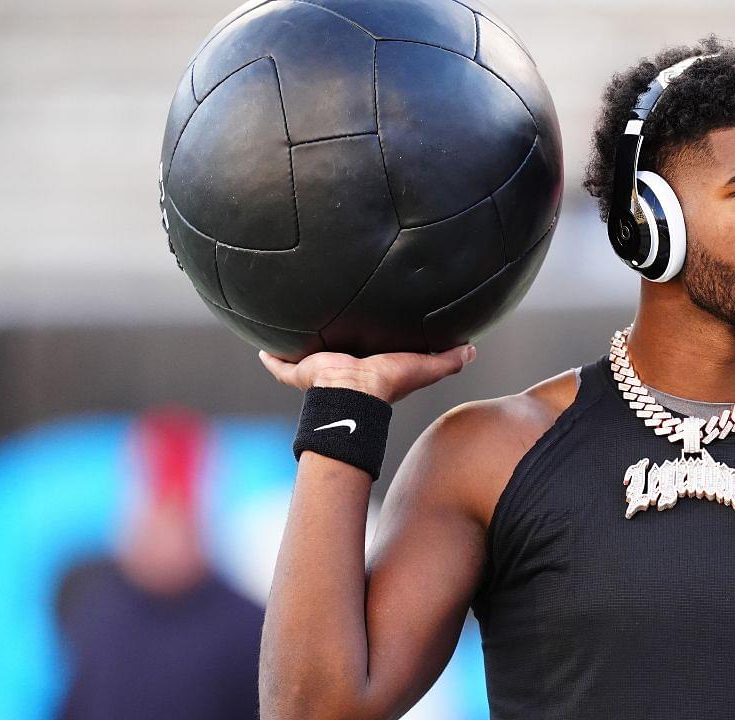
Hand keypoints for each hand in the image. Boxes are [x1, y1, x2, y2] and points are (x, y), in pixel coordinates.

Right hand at [258, 345, 474, 403]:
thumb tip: (473, 348)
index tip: (371, 330)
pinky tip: (260, 345)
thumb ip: (449, 360)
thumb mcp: (424, 368)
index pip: (369, 352)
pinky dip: (270, 357)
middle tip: (330, 322)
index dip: (371, 344)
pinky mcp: (299, 370)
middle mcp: (342, 368)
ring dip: (300, 346)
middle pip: (335, 353)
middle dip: (332, 341)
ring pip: (306, 357)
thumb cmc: (387, 383)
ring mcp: (318, 371)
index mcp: (369, 367)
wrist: (353, 391)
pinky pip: (279, 363)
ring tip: (293, 326)